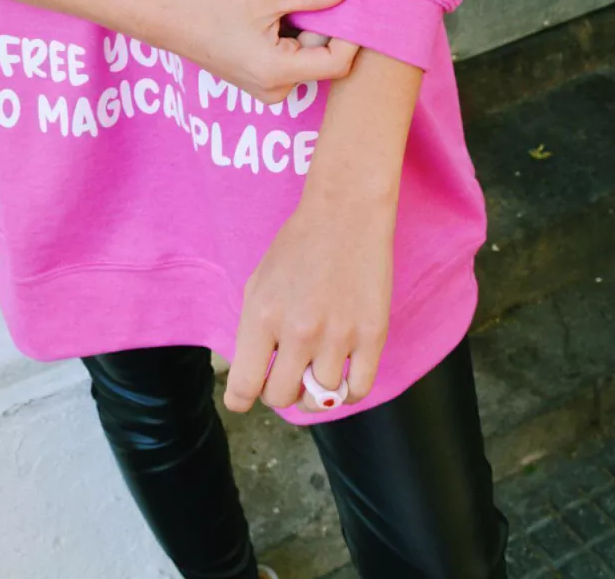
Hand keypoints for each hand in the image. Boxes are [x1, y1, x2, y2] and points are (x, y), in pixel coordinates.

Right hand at [153, 0, 360, 103]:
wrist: (168, 20)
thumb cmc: (211, 6)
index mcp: (278, 72)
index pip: (338, 62)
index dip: (349, 33)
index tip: (344, 2)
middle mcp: (276, 91)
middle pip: (325, 61)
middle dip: (323, 29)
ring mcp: (268, 91)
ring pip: (309, 61)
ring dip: (306, 33)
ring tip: (279, 10)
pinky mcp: (262, 83)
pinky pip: (293, 63)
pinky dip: (292, 40)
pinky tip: (270, 22)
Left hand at [223, 186, 395, 414]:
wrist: (346, 215)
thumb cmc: (298, 245)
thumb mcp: (259, 282)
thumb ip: (252, 330)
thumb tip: (252, 373)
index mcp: (263, 316)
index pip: (244, 386)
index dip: (242, 399)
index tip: (245, 398)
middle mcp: (298, 332)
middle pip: (281, 397)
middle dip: (279, 390)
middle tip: (286, 375)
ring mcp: (338, 336)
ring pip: (321, 398)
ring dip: (315, 392)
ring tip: (315, 371)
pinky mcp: (372, 336)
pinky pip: (358, 390)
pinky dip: (346, 394)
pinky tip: (341, 379)